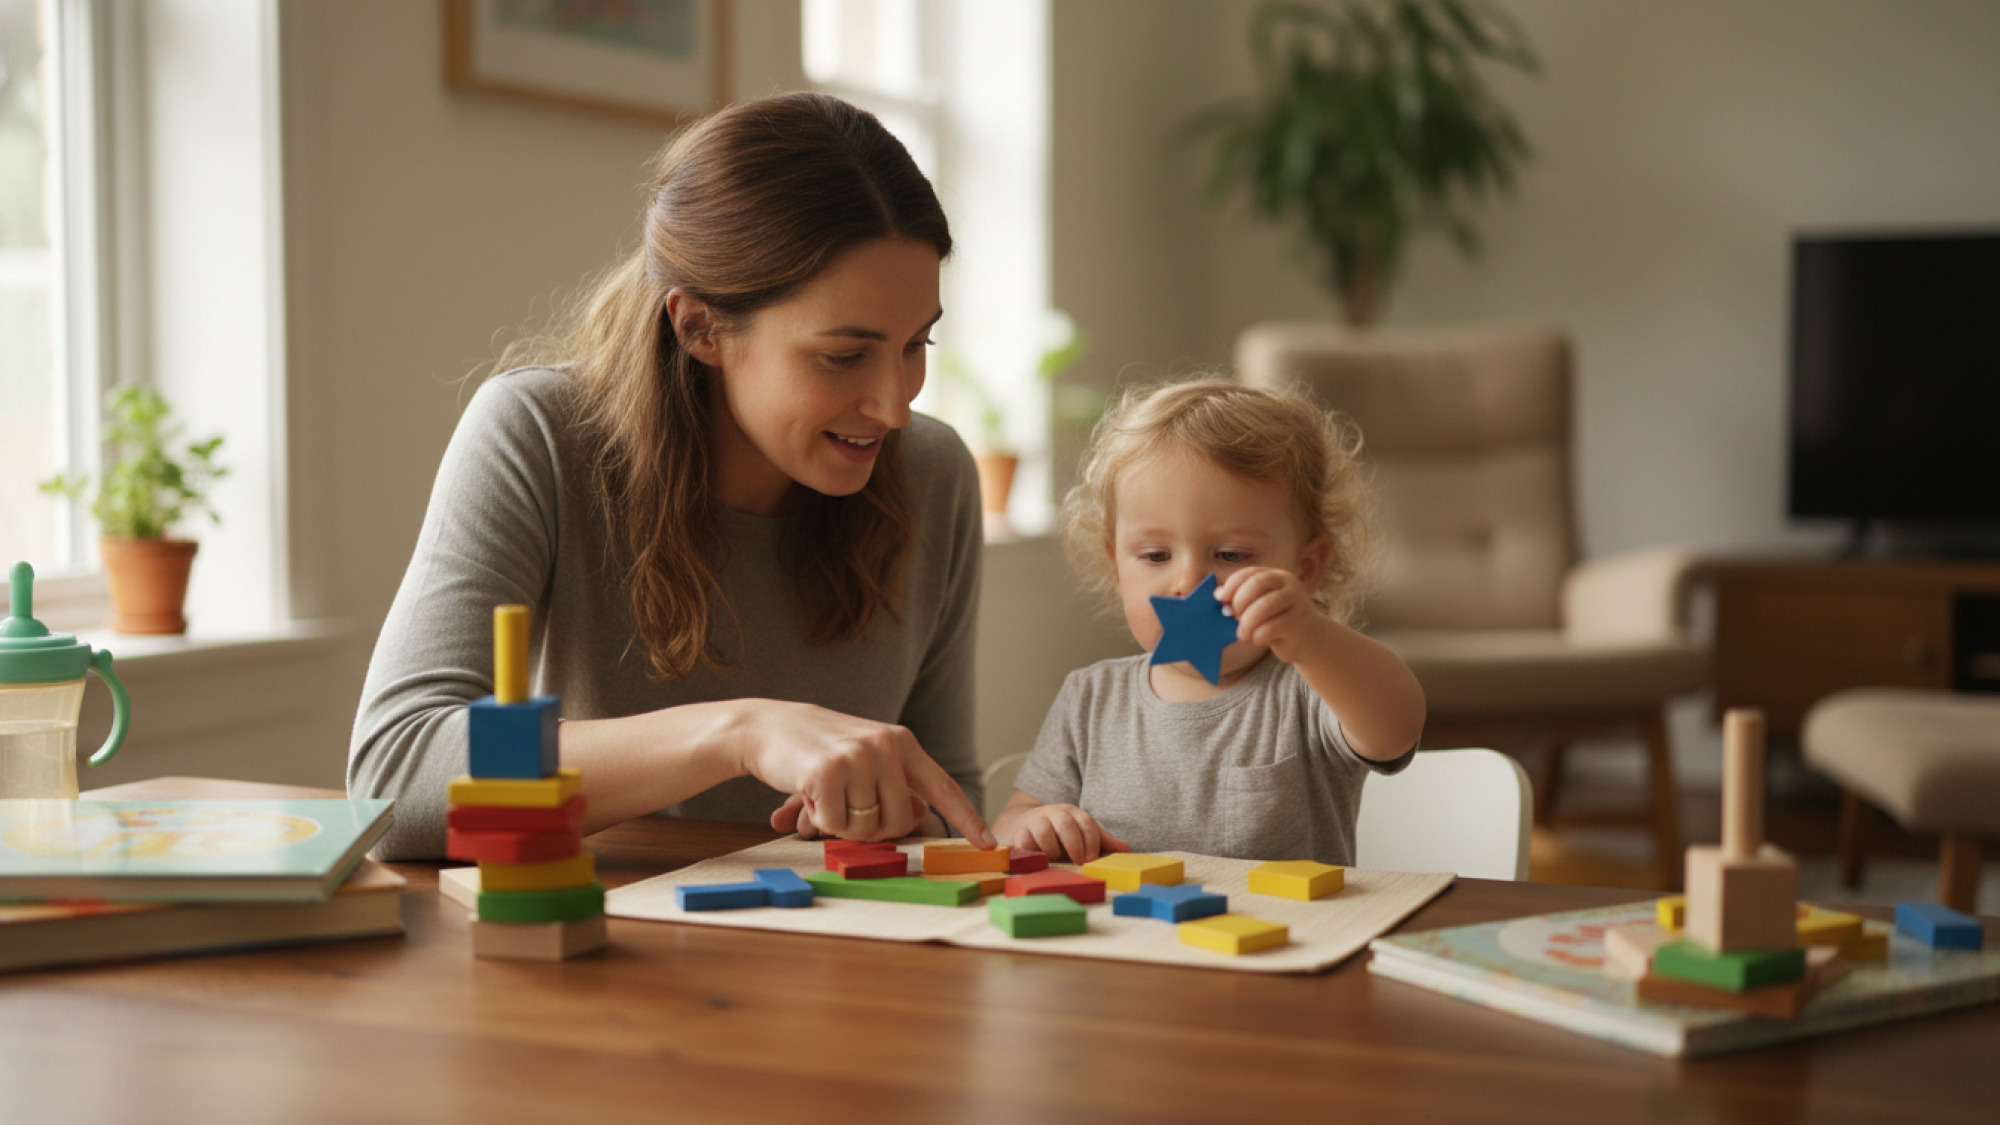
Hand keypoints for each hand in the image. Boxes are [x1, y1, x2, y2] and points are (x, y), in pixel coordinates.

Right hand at [737, 701, 994, 846]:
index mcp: (902, 742)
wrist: (767, 726)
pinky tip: (807, 792)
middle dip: (872, 829)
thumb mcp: (865, 754)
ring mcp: (858, 758)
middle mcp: (886, 746)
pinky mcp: (827, 772)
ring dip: (841, 823)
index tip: (989, 843)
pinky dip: (817, 818)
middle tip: (846, 809)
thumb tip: (919, 816)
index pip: (943, 787)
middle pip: (899, 822)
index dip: (967, 818)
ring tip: (824, 795)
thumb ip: (894, 781)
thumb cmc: (818, 748)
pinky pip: (834, 825)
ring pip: (866, 827)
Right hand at [1007, 803, 1128, 863]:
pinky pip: (1023, 841)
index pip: (1086, 822)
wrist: (1027, 824)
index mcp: (1073, 813)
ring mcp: (1035, 822)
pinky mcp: (1019, 833)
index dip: (1091, 841)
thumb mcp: (1082, 834)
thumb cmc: (1060, 833)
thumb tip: (1125, 850)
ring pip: (1044, 832)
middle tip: (1079, 862)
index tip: (1092, 858)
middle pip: (1066, 825)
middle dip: (1075, 845)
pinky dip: (1030, 851)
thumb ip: (1102, 841)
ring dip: (1052, 850)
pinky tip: (1038, 860)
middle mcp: (1054, 814)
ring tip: (1055, 860)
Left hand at [1216, 566, 1325, 663]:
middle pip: (1256, 584)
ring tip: (1243, 634)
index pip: (1250, 573)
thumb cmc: (1276, 621)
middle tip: (1232, 617)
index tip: (1220, 599)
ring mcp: (1297, 602)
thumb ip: (1240, 599)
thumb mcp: (1258, 606)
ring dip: (1247, 624)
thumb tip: (1218, 595)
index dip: (1232, 585)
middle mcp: (1289, 584)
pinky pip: (1270, 628)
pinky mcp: (1299, 622)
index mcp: (1276, 576)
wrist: (1309, 640)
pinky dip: (1258, 636)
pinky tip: (1259, 640)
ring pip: (1263, 607)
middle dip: (1239, 603)